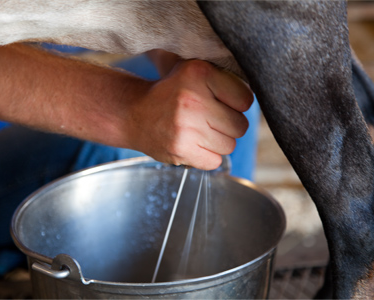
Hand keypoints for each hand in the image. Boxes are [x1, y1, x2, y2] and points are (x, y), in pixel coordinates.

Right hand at [126, 59, 252, 169]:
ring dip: (218, 142)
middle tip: (210, 120)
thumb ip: (223, 76)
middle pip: (240, 126)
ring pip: (229, 145)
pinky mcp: (180, 149)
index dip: (238, 104)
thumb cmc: (170, 93)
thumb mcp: (191, 71)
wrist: (134, 114)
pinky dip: (207, 156)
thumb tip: (260, 91)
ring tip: (199, 131)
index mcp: (199, 73)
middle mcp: (192, 99)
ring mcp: (186, 127)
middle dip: (229, 125)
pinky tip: (193, 144)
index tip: (224, 103)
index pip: (246, 100)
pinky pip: (214, 161)